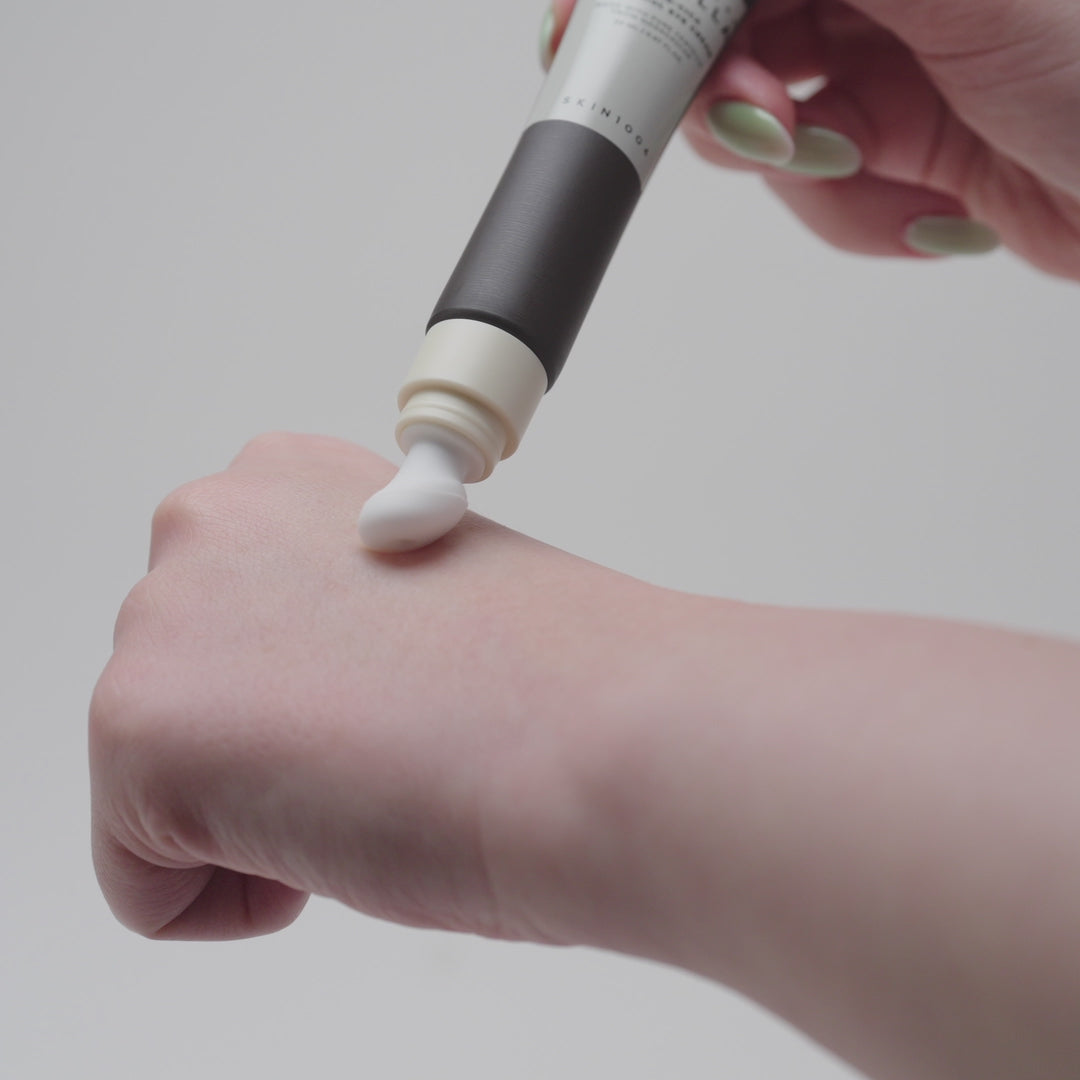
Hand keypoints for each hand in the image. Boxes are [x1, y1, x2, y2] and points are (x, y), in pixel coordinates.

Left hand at [88, 433, 662, 946]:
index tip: (388, 699)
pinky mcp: (136, 727)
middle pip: (188, 692)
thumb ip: (336, 619)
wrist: (606, 732)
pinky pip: (146, 879)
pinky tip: (340, 836)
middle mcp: (209, 524)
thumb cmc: (562, 677)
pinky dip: (234, 897)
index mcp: (291, 480)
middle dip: (270, 740)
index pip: (233, 621)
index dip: (312, 686)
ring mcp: (161, 619)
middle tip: (386, 744)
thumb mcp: (426, 600)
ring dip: (256, 810)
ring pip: (163, 779)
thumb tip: (308, 698)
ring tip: (372, 781)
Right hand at [545, 0, 1079, 278]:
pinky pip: (809, 184)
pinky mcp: (881, 136)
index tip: (588, 32)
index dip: (645, 5)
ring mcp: (871, 57)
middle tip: (759, 120)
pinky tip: (921, 199)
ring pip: (754, 119)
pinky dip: (849, 210)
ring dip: (799, 165)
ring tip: (866, 162)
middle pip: (718, 32)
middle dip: (727, 92)